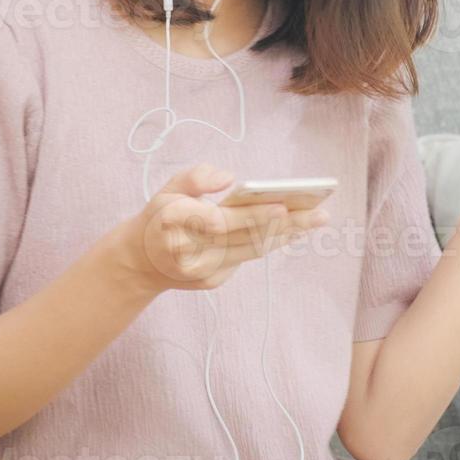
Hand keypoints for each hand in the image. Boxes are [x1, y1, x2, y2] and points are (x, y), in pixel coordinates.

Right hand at [113, 163, 330, 293]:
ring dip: (287, 235)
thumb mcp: (166, 189)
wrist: (138, 263)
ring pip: (252, 251)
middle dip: (286, 226)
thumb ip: (194, 178)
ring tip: (317, 219)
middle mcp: (191, 252)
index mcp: (177, 224)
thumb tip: (229, 177)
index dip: (253, 216)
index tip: (282, 206)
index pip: (222, 222)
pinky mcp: (212, 281)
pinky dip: (271, 242)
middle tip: (321, 213)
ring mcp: (203, 271)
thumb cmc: (159, 218)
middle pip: (246, 239)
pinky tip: (293, 230)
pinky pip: (247, 258)